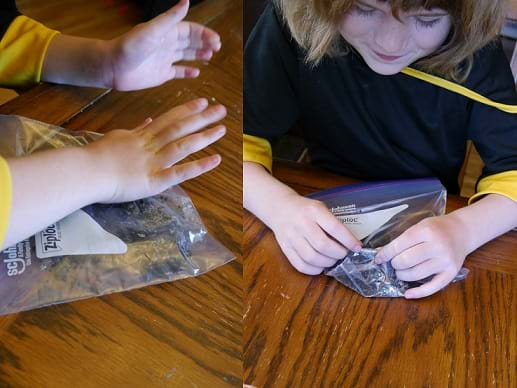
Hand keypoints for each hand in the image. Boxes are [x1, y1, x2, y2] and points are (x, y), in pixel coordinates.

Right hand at [86, 97, 225, 202]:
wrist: (84, 172)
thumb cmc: (96, 156)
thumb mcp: (117, 136)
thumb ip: (136, 130)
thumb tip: (148, 120)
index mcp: (141, 136)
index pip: (168, 119)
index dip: (186, 110)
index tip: (202, 102)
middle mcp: (151, 146)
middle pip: (179, 128)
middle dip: (201, 118)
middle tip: (221, 109)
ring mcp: (153, 163)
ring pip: (182, 146)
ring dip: (204, 137)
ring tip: (222, 129)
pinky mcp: (154, 182)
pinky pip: (179, 173)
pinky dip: (198, 166)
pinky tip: (215, 160)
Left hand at [107, 0, 220, 89]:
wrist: (113, 67)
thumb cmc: (130, 47)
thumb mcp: (153, 30)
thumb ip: (170, 18)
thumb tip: (186, 1)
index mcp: (166, 33)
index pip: (190, 30)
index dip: (203, 34)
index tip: (216, 40)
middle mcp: (166, 45)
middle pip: (190, 42)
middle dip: (204, 43)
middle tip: (217, 47)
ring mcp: (164, 60)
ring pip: (186, 55)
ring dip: (198, 54)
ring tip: (210, 56)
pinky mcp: (161, 74)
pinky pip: (177, 72)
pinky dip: (187, 72)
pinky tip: (196, 73)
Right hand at [269, 192, 361, 274]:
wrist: (280, 208)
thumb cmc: (305, 209)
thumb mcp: (320, 208)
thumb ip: (332, 222)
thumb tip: (350, 243)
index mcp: (313, 211)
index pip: (334, 228)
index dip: (348, 240)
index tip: (357, 247)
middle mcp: (301, 223)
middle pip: (322, 245)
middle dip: (338, 254)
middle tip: (343, 254)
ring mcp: (291, 237)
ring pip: (312, 257)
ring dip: (327, 263)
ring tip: (332, 260)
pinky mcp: (285, 248)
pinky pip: (300, 265)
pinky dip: (314, 270)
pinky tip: (320, 266)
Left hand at [375, 213, 467, 298]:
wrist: (462, 231)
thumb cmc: (436, 228)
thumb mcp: (419, 226)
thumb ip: (403, 239)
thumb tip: (382, 254)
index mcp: (426, 231)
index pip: (399, 245)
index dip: (385, 254)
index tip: (378, 259)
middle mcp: (437, 246)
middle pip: (406, 261)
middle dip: (395, 264)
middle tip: (395, 263)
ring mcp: (445, 261)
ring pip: (416, 274)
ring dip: (402, 275)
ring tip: (401, 271)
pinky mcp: (451, 273)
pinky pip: (433, 287)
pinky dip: (418, 293)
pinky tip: (407, 294)